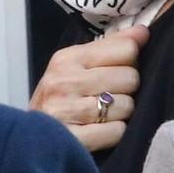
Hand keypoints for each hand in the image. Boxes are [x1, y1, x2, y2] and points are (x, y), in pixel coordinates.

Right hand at [30, 25, 147, 151]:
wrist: (30, 140)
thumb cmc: (59, 100)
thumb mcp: (75, 67)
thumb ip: (110, 47)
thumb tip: (143, 31)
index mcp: (66, 58)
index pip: (124, 49)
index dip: (128, 62)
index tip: (114, 72)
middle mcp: (64, 80)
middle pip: (130, 78)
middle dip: (125, 90)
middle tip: (107, 98)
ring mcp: (66, 110)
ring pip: (127, 106)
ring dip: (121, 114)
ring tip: (102, 116)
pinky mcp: (73, 138)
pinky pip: (117, 132)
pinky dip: (113, 134)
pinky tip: (100, 131)